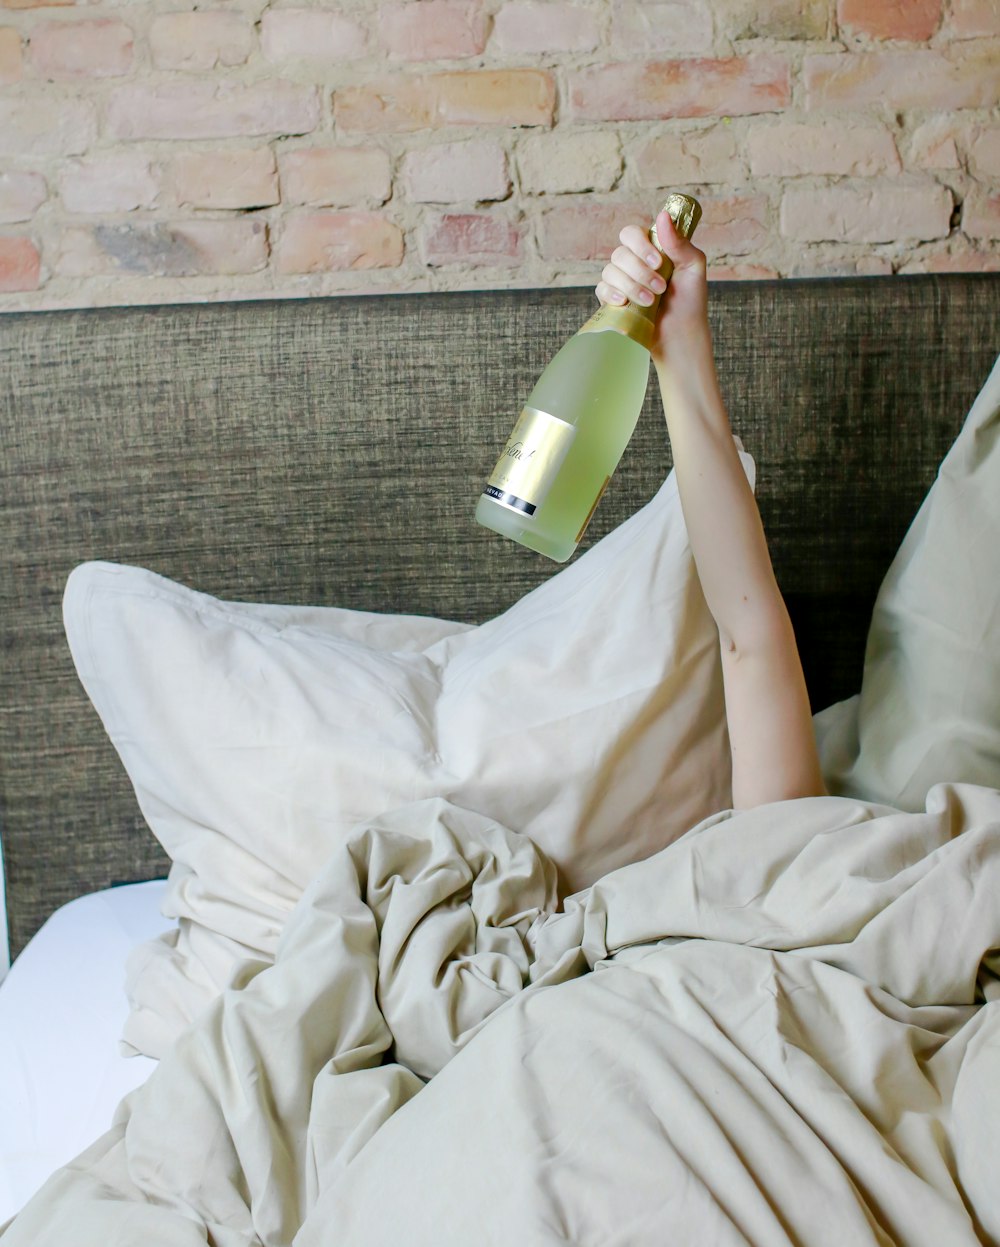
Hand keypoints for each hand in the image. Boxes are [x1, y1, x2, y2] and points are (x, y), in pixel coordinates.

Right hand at [595, 208, 710, 372]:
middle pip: (620, 253)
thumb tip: (663, 215)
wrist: (681, 334)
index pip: (632, 234)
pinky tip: (624, 303)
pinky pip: (601, 289)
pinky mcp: (612, 301)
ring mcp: (621, 282)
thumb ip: (679, 242)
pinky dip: (612, 294)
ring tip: (649, 301)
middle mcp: (633, 263)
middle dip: (640, 271)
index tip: (658, 262)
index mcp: (651, 250)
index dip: (641, 245)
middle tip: (660, 287)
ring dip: (631, 286)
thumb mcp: (693, 267)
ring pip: (610, 271)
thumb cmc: (690, 301)